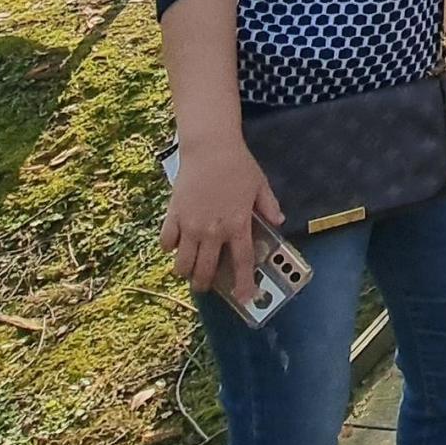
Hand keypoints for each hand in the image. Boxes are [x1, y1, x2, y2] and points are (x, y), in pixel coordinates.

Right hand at [161, 134, 283, 303]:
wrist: (210, 147)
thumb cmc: (238, 165)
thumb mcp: (260, 185)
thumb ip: (269, 206)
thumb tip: (279, 221)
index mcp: (237, 224)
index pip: (242, 263)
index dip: (244, 284)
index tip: (244, 298)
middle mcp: (213, 230)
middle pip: (205, 271)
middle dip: (205, 284)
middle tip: (206, 284)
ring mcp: (190, 225)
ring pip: (182, 264)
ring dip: (186, 272)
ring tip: (189, 269)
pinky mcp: (173, 215)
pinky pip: (166, 242)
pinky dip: (169, 248)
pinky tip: (175, 245)